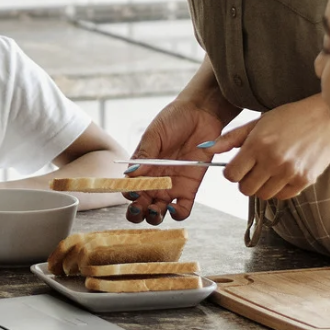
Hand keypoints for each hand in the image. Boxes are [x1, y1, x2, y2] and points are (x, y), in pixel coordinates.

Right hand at [126, 98, 228, 224]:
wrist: (201, 113)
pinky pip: (182, 209)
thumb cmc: (174, 119)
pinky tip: (173, 209)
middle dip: (137, 212)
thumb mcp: (154, 134)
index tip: (132, 192)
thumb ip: (144, 155)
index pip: (130, 187)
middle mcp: (155, 180)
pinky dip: (178, 214)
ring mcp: (172, 185)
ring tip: (156, 210)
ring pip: (159, 211)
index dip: (128, 194)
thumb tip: (129, 174)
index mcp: (142, 167)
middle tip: (139, 208)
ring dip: (155, 216)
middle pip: (142, 204)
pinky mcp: (190, 188)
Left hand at [209, 95, 329, 200]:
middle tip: (252, 169)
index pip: (231, 174)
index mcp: (257, 144)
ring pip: (263, 195)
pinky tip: (281, 174)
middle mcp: (273, 161)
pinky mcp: (304, 181)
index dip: (231, 172)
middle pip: (245, 189)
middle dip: (244, 181)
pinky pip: (283, 196)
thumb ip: (231, 138)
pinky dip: (278, 189)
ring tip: (267, 171)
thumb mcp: (257, 123)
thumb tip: (206, 148)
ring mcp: (290, 173)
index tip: (236, 166)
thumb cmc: (289, 118)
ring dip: (261, 186)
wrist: (326, 119)